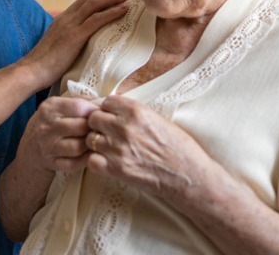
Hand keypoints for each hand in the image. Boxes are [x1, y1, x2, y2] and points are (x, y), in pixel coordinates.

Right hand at [19, 96, 99, 173]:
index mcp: (51, 107)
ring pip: (78, 147)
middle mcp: (47, 126)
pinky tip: (88, 154)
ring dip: (90, 145)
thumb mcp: (60, 106)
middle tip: (100, 130)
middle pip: (80, 127)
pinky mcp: (51, 163)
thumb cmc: (52, 123)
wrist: (30, 148)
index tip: (101, 114)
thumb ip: (81, 101)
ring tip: (94, 142)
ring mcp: (48, 146)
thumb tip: (103, 102)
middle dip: (93, 129)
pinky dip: (85, 160)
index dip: (94, 110)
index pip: (78, 106)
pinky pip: (74, 163)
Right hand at [20, 0, 130, 86]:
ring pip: (95, 3)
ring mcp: (70, 25)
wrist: (31, 72)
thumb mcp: (59, 46)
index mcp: (63, 18)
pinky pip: (96, 19)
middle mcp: (66, 17)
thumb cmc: (45, 65)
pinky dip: (112, 12)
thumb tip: (85, 43)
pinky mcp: (74, 36)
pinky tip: (124, 10)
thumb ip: (70, 39)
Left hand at [85, 95, 211, 198]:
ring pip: (90, 139)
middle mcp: (124, 127)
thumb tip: (116, 111)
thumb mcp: (159, 119)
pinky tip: (108, 163)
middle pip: (94, 119)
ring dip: (97, 144)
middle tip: (108, 134)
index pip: (107, 102)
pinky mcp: (116, 169)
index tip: (113, 117)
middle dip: (99, 125)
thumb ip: (135, 114)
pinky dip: (97, 162)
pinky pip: (92, 160)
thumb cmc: (179, 148)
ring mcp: (118, 148)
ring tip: (110, 150)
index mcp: (137, 111)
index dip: (109, 110)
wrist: (188, 175)